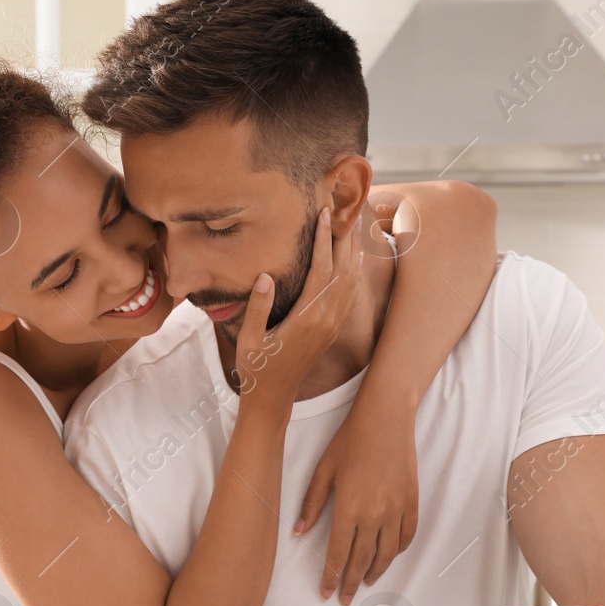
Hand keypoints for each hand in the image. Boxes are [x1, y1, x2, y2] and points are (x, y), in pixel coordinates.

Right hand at [234, 206, 361, 400]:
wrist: (274, 397)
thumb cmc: (256, 367)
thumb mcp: (249, 339)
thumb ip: (259, 307)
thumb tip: (266, 276)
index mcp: (306, 318)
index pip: (321, 270)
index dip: (323, 240)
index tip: (325, 214)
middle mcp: (325, 319)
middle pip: (343, 270)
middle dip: (343, 237)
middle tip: (343, 207)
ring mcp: (332, 325)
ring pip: (351, 281)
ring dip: (353, 251)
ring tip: (351, 224)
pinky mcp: (333, 329)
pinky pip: (351, 295)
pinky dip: (355, 272)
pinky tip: (355, 258)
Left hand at [295, 412, 418, 604]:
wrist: (386, 418)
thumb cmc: (350, 440)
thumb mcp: (324, 470)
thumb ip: (312, 503)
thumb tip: (298, 531)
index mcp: (349, 507)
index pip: (338, 553)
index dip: (331, 577)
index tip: (326, 594)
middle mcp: (375, 513)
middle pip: (363, 559)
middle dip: (352, 582)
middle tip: (344, 599)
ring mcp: (397, 508)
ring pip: (387, 552)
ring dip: (376, 571)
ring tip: (366, 582)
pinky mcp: (412, 501)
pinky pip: (407, 535)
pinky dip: (397, 551)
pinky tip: (388, 557)